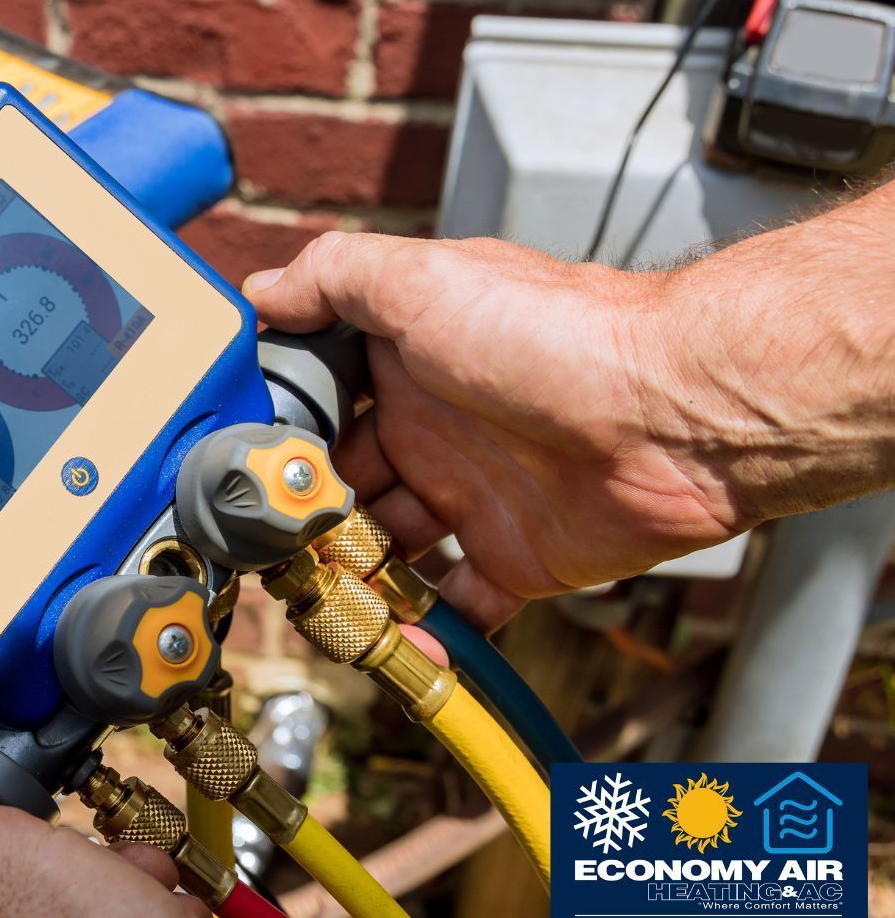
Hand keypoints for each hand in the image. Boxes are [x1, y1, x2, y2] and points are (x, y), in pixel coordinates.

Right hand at [249, 233, 749, 627]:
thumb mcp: (420, 279)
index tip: (244, 471)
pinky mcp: (517, 558)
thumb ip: (332, 276)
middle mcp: (435, 432)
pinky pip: (461, 605)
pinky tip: (392, 640)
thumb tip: (260, 292)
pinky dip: (427, 631)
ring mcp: (474, 498)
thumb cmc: (557, 333)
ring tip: (314, 599)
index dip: (281, 438)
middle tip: (271, 548)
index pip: (321, 406)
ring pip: (388, 552)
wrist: (673, 411)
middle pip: (344, 488)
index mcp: (406, 367)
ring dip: (350, 578)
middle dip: (304, 519)